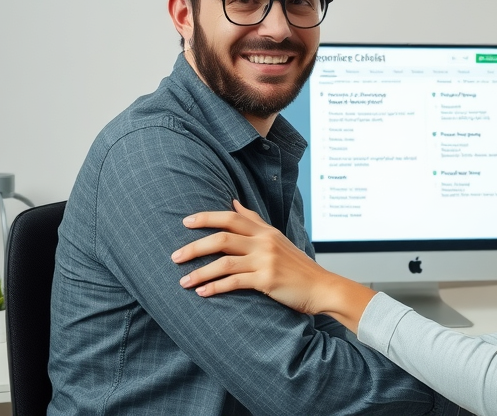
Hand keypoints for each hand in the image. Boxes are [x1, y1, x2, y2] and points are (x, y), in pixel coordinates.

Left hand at [171, 200, 375, 329]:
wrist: (321, 287)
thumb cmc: (297, 266)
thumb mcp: (276, 238)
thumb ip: (254, 221)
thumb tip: (233, 202)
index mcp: (265, 231)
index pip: (231, 217)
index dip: (206, 218)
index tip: (185, 222)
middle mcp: (264, 242)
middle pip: (222, 238)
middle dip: (194, 247)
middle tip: (174, 257)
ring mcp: (266, 261)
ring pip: (225, 262)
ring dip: (200, 272)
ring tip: (183, 281)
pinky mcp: (267, 281)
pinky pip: (235, 282)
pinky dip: (216, 287)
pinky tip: (203, 293)